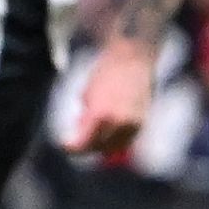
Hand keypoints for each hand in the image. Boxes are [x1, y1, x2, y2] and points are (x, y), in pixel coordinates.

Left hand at [71, 35, 158, 156]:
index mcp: (99, 115)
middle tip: (78, 142)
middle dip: (87, 147)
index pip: (83, 143)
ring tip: (93, 135)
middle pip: (98, 148)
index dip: (72, 148)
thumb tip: (80, 133)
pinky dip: (117, 140)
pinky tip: (109, 132)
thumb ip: (84, 117)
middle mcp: (117, 123)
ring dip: (102, 146)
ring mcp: (132, 125)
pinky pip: (127, 141)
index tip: (65, 146)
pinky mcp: (142, 123)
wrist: (133, 60)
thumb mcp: (87, 95)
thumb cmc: (106, 73)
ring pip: (114, 148)